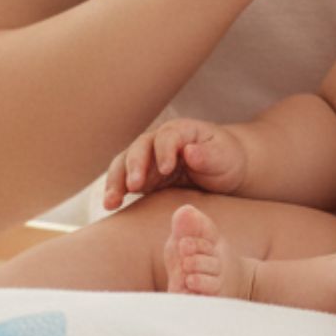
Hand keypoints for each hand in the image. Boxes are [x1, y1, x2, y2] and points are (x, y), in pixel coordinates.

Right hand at [101, 117, 247, 210]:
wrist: (222, 171)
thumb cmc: (225, 159)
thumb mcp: (224, 157)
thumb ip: (208, 155)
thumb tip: (189, 152)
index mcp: (180, 131)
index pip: (167, 135)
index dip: (165, 150)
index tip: (167, 169)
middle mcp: (159, 142)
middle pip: (140, 147)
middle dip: (134, 165)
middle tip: (133, 185)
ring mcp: (148, 159)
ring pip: (125, 164)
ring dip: (116, 181)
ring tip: (111, 201)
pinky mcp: (143, 178)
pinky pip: (124, 182)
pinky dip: (115, 191)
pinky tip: (110, 205)